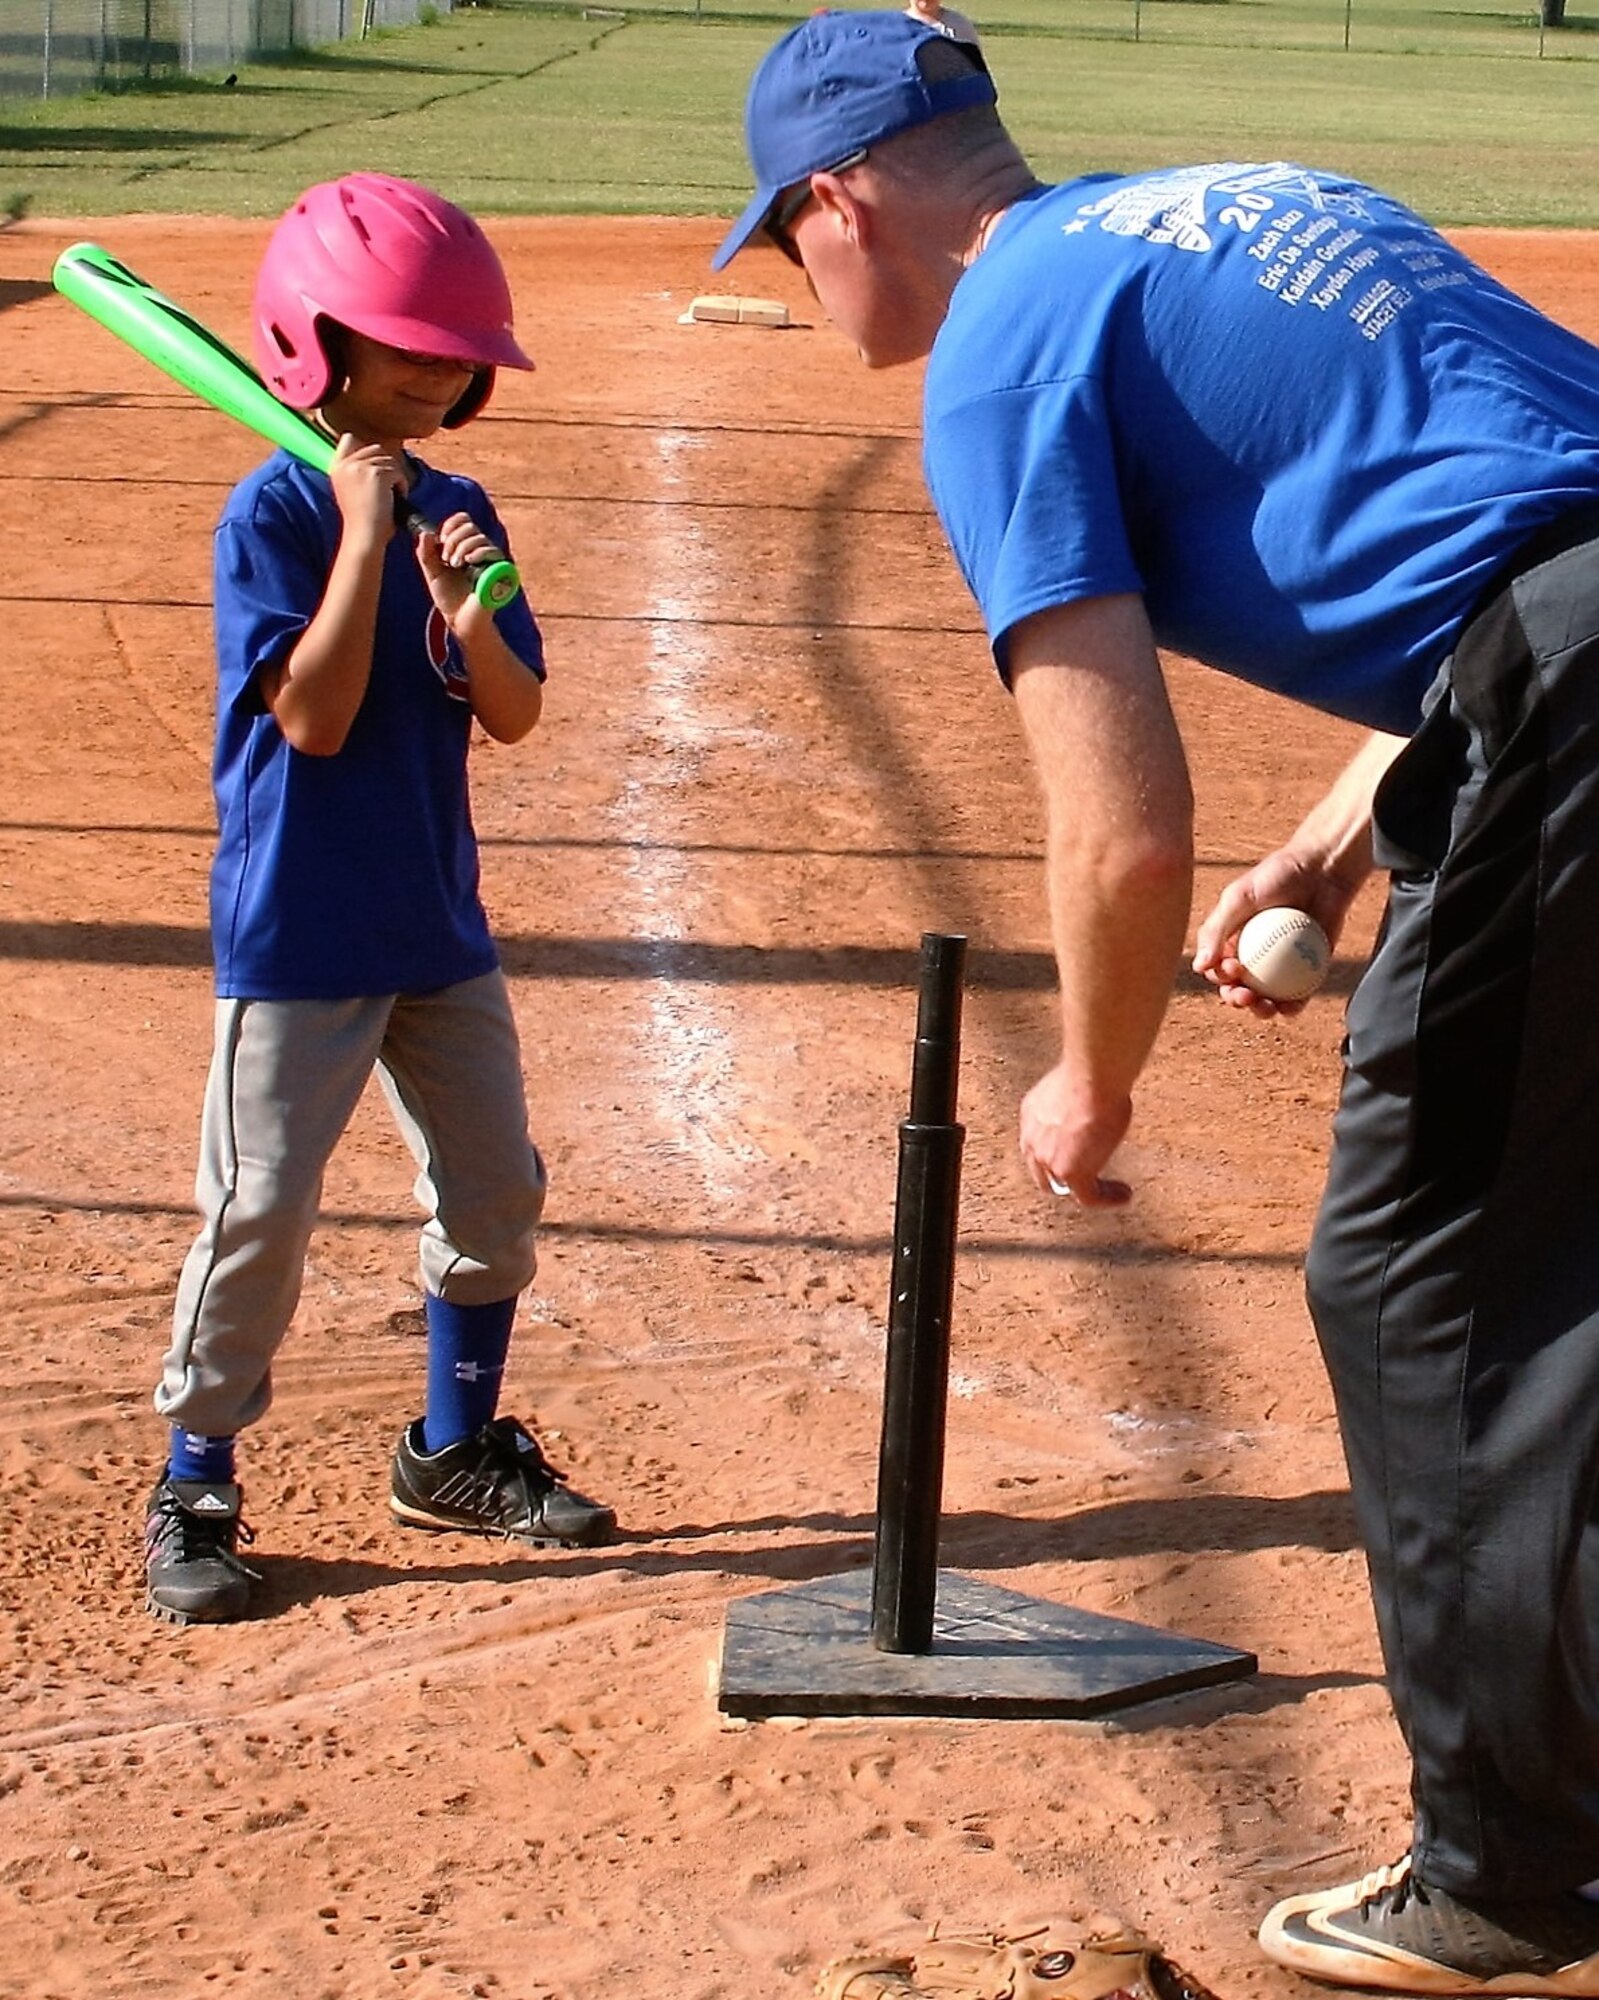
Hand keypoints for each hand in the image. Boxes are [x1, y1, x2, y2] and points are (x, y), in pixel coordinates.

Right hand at [328, 433, 403, 550]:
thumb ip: (356, 472)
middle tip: (388, 489)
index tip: (374, 471)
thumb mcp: (351, 491)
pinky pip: (398, 472)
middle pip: (376, 448)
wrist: (364, 537)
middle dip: (386, 466)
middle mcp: (345, 464)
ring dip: (396, 477)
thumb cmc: (363, 522)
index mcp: (336, 467)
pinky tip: (395, 500)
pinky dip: (402, 486)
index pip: (349, 439)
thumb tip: (376, 457)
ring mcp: (360, 467)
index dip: (367, 451)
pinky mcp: (376, 473)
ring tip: (391, 497)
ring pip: (389, 460)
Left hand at [415, 510, 504, 633]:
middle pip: (469, 526)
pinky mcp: (499, 570)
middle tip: (447, 560)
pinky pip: (492, 551)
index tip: (441, 540)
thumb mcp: (432, 572)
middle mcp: (478, 550)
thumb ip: (426, 553)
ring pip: (478, 537)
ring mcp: (490, 560)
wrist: (460, 618)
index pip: (463, 521)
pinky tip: (469, 562)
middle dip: (453, 540)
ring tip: (455, 565)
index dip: (451, 525)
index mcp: (463, 546)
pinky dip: (478, 552)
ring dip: (461, 548)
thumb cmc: (449, 597)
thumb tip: (426, 533)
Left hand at [1019, 1062, 1132, 1206]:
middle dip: (1064, 1177)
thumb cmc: (1091, 1073)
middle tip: (1090, 1179)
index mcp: (1032, 1115)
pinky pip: (1088, 1196)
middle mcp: (1033, 1139)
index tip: (1079, 1153)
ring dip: (1085, 1190)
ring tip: (1110, 1192)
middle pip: (1043, 1171)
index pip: (1039, 1143)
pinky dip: (1106, 1199)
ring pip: (1063, 1187)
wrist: (1092, 1079)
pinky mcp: (1070, 1173)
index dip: (1056, 1152)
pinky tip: (1122, 1196)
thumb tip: (1094, 1104)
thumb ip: (1076, 1104)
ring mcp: (1048, 1159)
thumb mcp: (1075, 1088)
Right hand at [1192, 850, 1356, 1017]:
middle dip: (1236, 1000)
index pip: (1217, 968)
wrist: (1323, 869)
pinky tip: (1289, 1009)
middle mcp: (1254, 955)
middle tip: (1246, 996)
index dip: (1219, 976)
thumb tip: (1198, 967)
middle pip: (1238, 988)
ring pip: (1266, 997)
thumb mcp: (1239, 897)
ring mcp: (1282, 965)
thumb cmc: (1277, 876)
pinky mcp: (1309, 970)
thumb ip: (1216, 930)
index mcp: (1231, 939)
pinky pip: (1297, 995)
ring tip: (1266, 1007)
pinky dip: (1292, 1006)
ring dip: (1261, 1010)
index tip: (1232, 968)